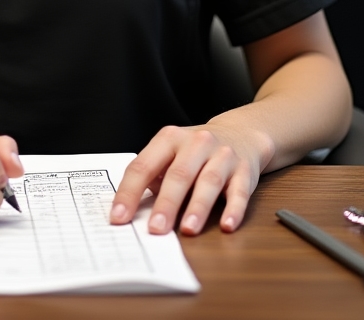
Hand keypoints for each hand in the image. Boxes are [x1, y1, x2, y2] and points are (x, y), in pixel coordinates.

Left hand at [110, 120, 272, 235]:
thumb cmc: (195, 152)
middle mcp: (195, 143)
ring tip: (188, 229)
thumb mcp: (171, 154)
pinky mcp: (244, 170)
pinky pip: (239, 191)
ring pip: (208, 182)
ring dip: (197, 207)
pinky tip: (226, 225)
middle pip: (178, 175)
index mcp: (169, 138)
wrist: (240, 133)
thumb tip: (137, 208)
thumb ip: (155, 177)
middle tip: (156, 229)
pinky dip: (234, 209)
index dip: (129, 192)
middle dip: (166, 204)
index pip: (143, 166)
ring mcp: (222, 155)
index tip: (119, 217)